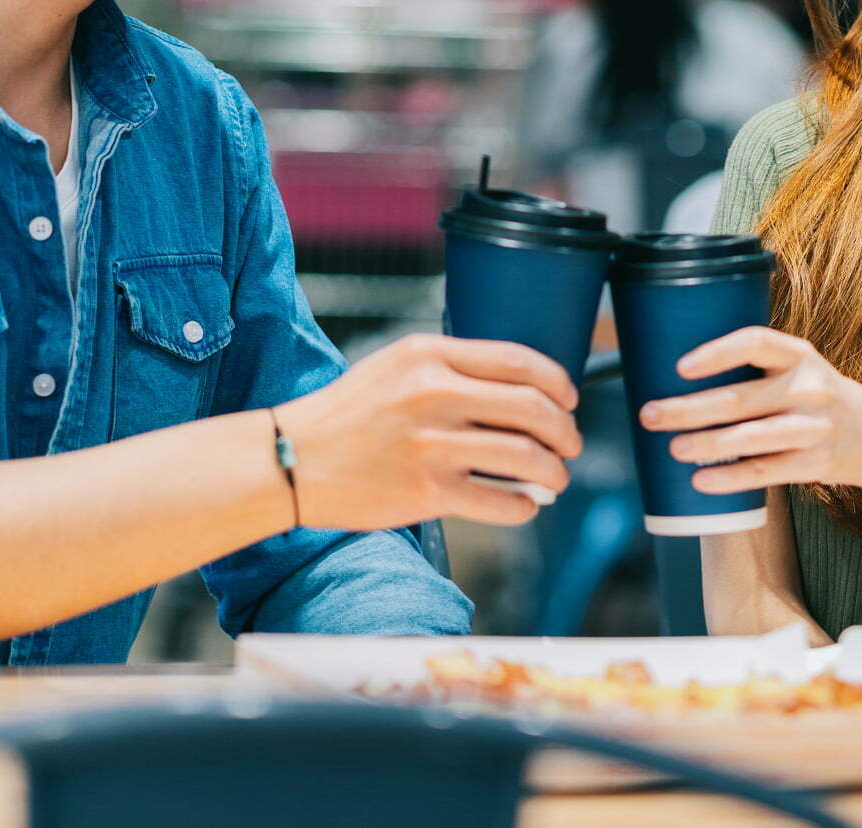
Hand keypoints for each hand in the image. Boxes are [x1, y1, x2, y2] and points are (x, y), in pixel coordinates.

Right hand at [273, 334, 581, 530]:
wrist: (291, 458)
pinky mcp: (427, 491)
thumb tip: (521, 390)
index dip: (558, 383)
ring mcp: (432, 444)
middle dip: (566, 431)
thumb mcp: (395, 365)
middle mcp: (434, 394)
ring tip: (554, 479)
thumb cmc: (346, 414)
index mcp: (430, 355)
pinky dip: (525, 506)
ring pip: (527, 457)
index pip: (520, 362)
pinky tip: (523, 504)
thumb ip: (451, 369)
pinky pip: (502, 501)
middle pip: (534, 408)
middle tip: (570, 445)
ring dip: (554, 472)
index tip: (568, 400)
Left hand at [638, 327, 861, 494]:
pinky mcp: (814, 463)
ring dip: (707, 444)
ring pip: (751, 437)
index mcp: (798, 355)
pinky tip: (701, 481)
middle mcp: (809, 388)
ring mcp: (814, 427)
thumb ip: (754, 368)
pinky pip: (765, 471)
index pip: (755, 342)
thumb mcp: (798, 369)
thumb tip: (676, 380)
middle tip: (650, 415)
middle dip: (688, 408)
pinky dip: (730, 478)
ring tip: (674, 447)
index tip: (679, 367)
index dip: (716, 353)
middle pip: (740, 398)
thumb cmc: (816, 398)